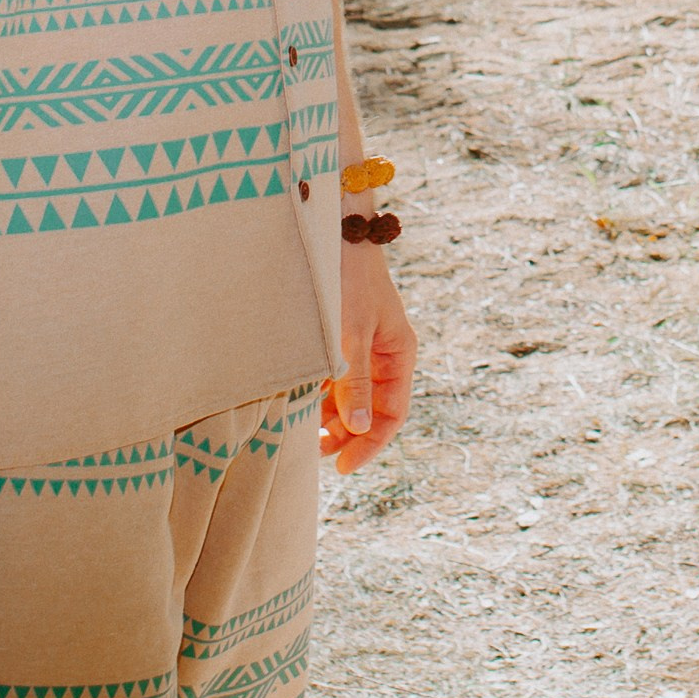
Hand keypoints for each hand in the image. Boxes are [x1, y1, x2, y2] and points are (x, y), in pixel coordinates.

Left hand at [320, 240, 416, 474]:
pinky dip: (320, 394)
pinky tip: (300, 403)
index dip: (370, 444)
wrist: (332, 231)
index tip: (343, 467)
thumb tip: (361, 429)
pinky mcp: (339, 336)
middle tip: (318, 453)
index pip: (392, 414)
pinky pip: (334, 377)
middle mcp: (383, 353)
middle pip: (371, 409)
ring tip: (305, 432)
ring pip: (351, 395)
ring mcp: (361, 345)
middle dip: (348, 434)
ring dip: (331, 417)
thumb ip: (356, 383)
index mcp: (398, 353)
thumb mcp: (351, 335)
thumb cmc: (347, 280)